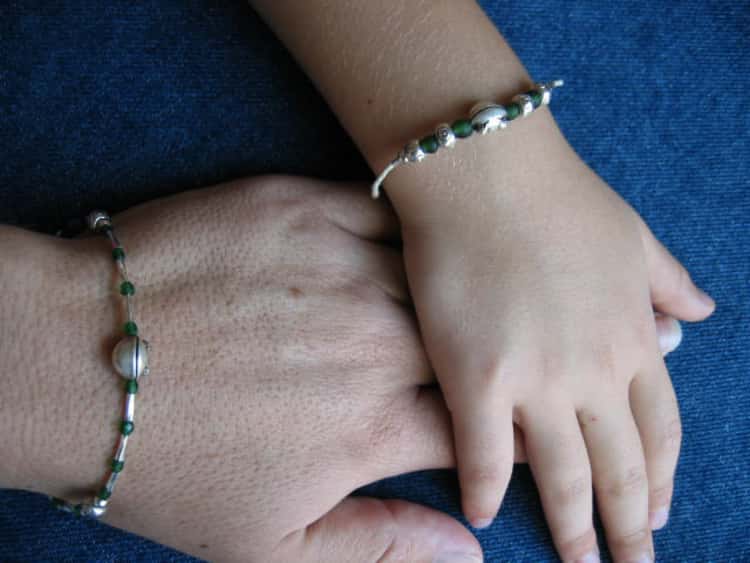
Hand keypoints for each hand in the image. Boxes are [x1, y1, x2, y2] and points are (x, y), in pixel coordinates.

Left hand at [1, 176, 493, 561]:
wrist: (73, 361)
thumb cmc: (165, 460)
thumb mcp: (267, 543)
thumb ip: (378, 546)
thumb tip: (468, 553)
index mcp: (372, 427)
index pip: (475, 429)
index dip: (486, 429)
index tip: (479, 422)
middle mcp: (374, 342)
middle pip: (465, 348)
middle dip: (469, 363)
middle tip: (443, 361)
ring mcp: (340, 266)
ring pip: (435, 277)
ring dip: (440, 297)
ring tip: (426, 303)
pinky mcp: (302, 208)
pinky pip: (385, 215)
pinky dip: (400, 236)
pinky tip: (383, 253)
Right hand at [388, 108, 713, 561]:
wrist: (485, 172)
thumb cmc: (555, 196)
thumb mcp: (632, 234)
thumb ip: (668, 280)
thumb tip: (704, 310)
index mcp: (632, 337)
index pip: (659, 427)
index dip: (662, 476)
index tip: (660, 510)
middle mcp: (594, 370)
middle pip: (621, 465)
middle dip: (630, 523)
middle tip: (632, 562)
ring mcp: (538, 379)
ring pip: (564, 474)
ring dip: (574, 527)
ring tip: (580, 561)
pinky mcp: (478, 378)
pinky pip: (484, 453)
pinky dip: (483, 489)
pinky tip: (482, 514)